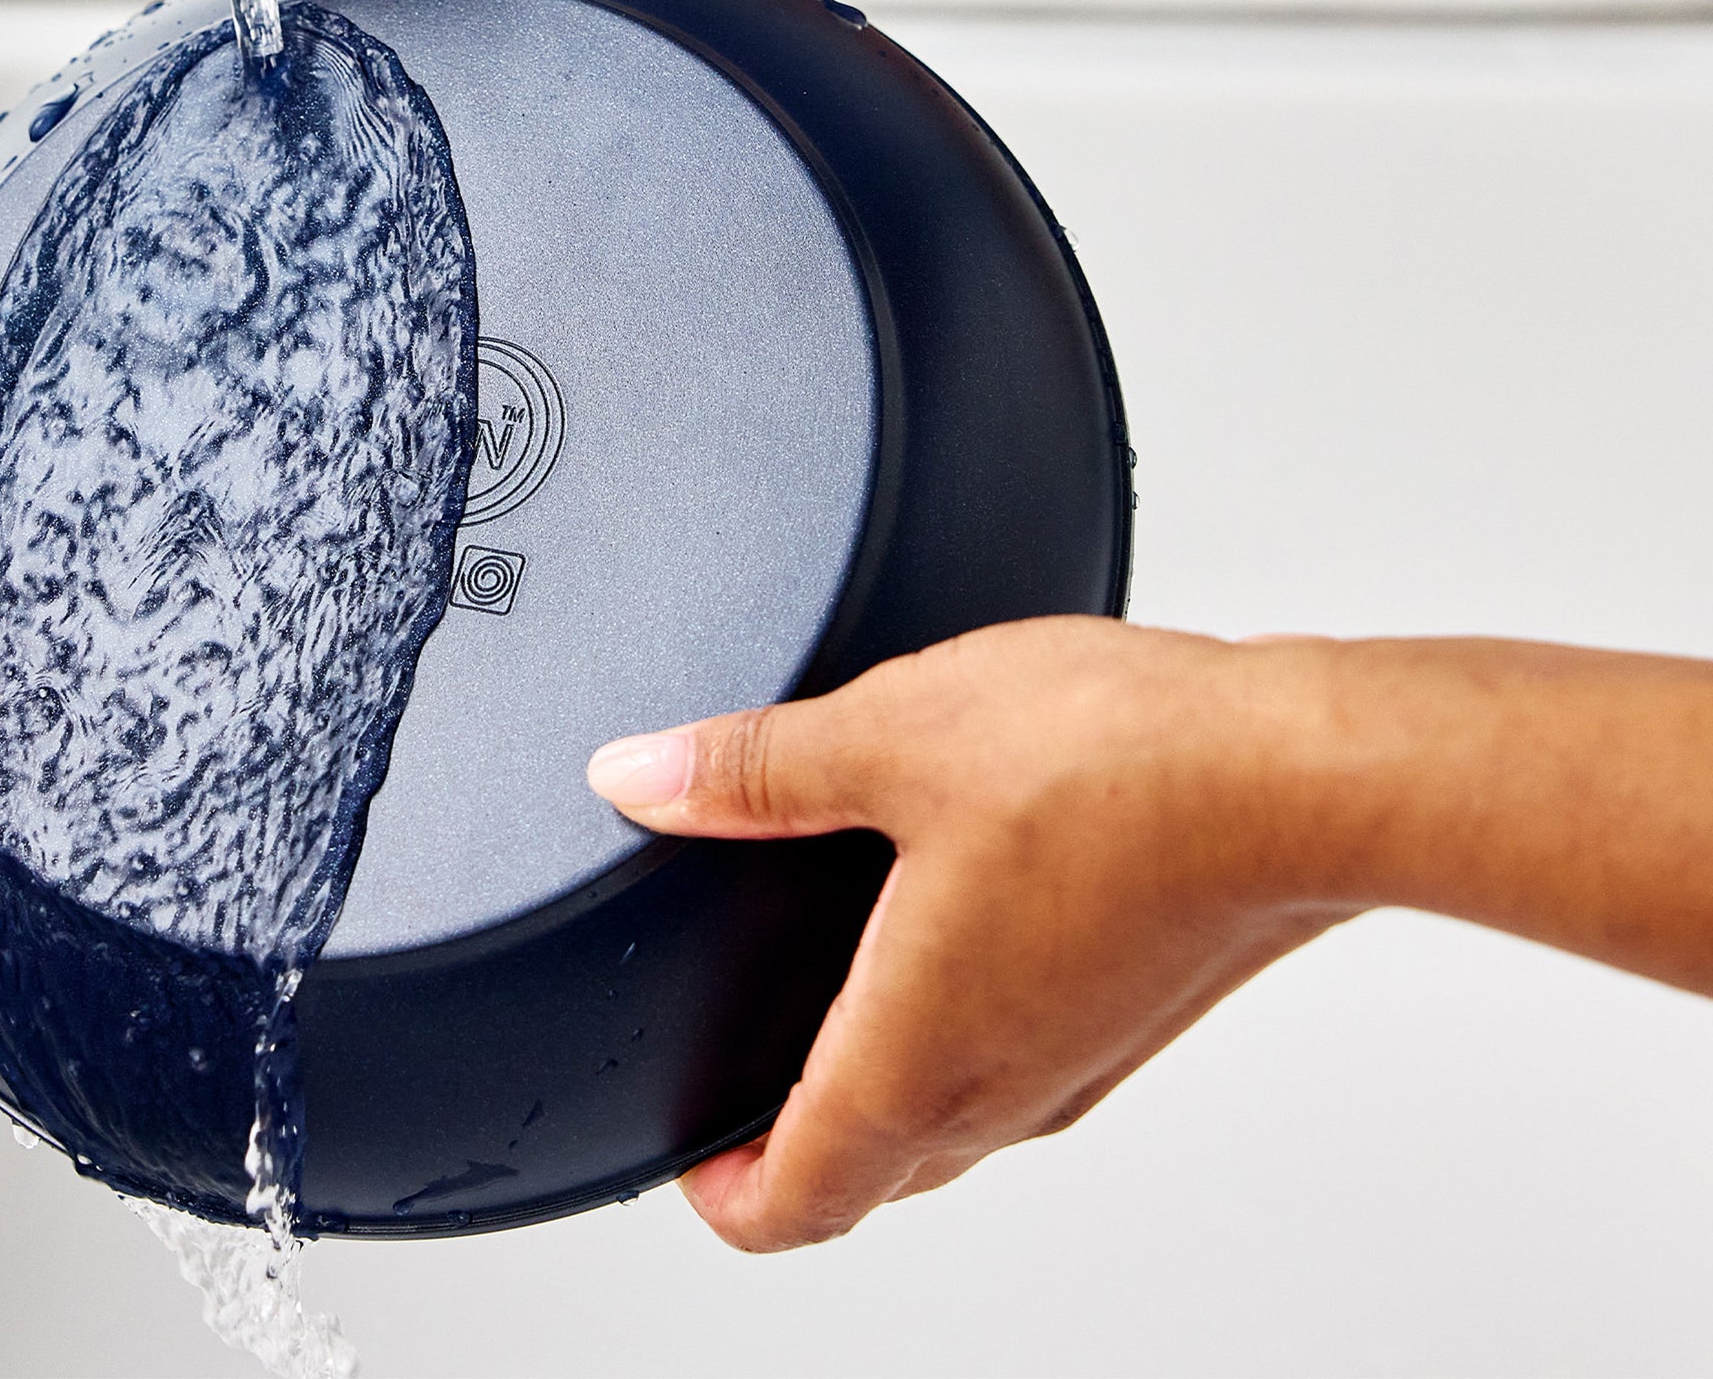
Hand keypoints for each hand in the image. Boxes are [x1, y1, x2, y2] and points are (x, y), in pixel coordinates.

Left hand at [589, 621, 1712, 1253]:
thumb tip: (637, 776)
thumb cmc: (1116, 769)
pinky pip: (1020, 1065)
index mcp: (914, 1057)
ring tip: (832, 1004)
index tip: (683, 1154)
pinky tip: (958, 931)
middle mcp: (996, 1090)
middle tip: (738, 1085)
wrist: (1304, 775)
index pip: (794, 1205)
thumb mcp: (890, 736)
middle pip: (868, 1177)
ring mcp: (1076, 1062)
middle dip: (792, 1148)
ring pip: (949, 1126)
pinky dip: (961, 1038)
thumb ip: (752, 769)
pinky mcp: (1133, 1012)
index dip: (719, 1196)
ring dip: (879, 1093)